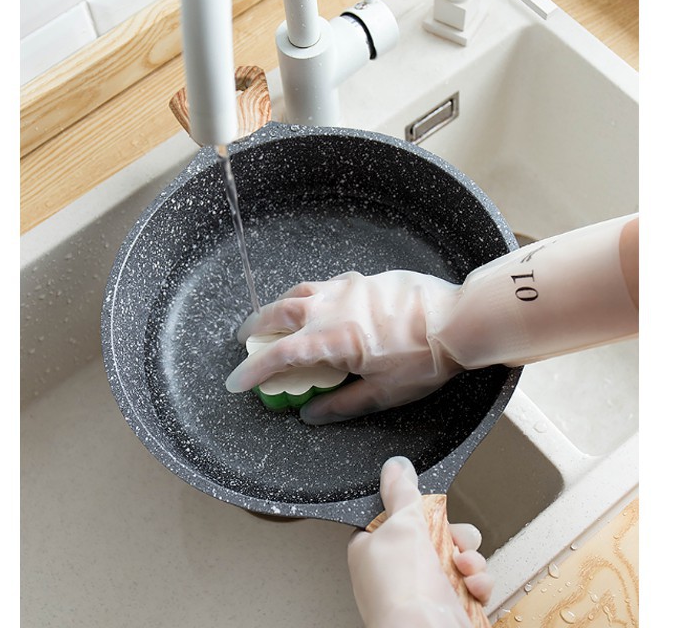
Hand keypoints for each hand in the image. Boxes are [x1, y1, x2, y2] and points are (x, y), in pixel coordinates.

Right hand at [225, 270, 465, 422]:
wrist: (456, 320)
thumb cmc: (423, 360)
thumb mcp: (383, 393)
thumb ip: (342, 403)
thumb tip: (310, 413)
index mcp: (332, 339)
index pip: (280, 355)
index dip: (254, 370)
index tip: (237, 381)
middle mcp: (332, 308)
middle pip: (280, 312)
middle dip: (256, 326)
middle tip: (246, 338)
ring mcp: (348, 288)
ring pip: (300, 291)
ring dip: (279, 305)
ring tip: (274, 317)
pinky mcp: (365, 279)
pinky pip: (326, 283)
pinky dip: (311, 294)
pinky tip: (319, 303)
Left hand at [348, 456, 492, 627]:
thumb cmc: (401, 590)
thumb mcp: (400, 523)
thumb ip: (401, 492)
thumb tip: (396, 467)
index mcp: (373, 549)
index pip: (396, 516)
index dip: (417, 509)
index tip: (428, 507)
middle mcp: (398, 571)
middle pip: (434, 532)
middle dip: (453, 532)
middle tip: (452, 537)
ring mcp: (424, 590)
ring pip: (457, 555)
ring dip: (469, 557)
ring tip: (463, 564)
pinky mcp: (450, 606)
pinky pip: (471, 582)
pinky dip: (477, 582)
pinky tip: (471, 585)